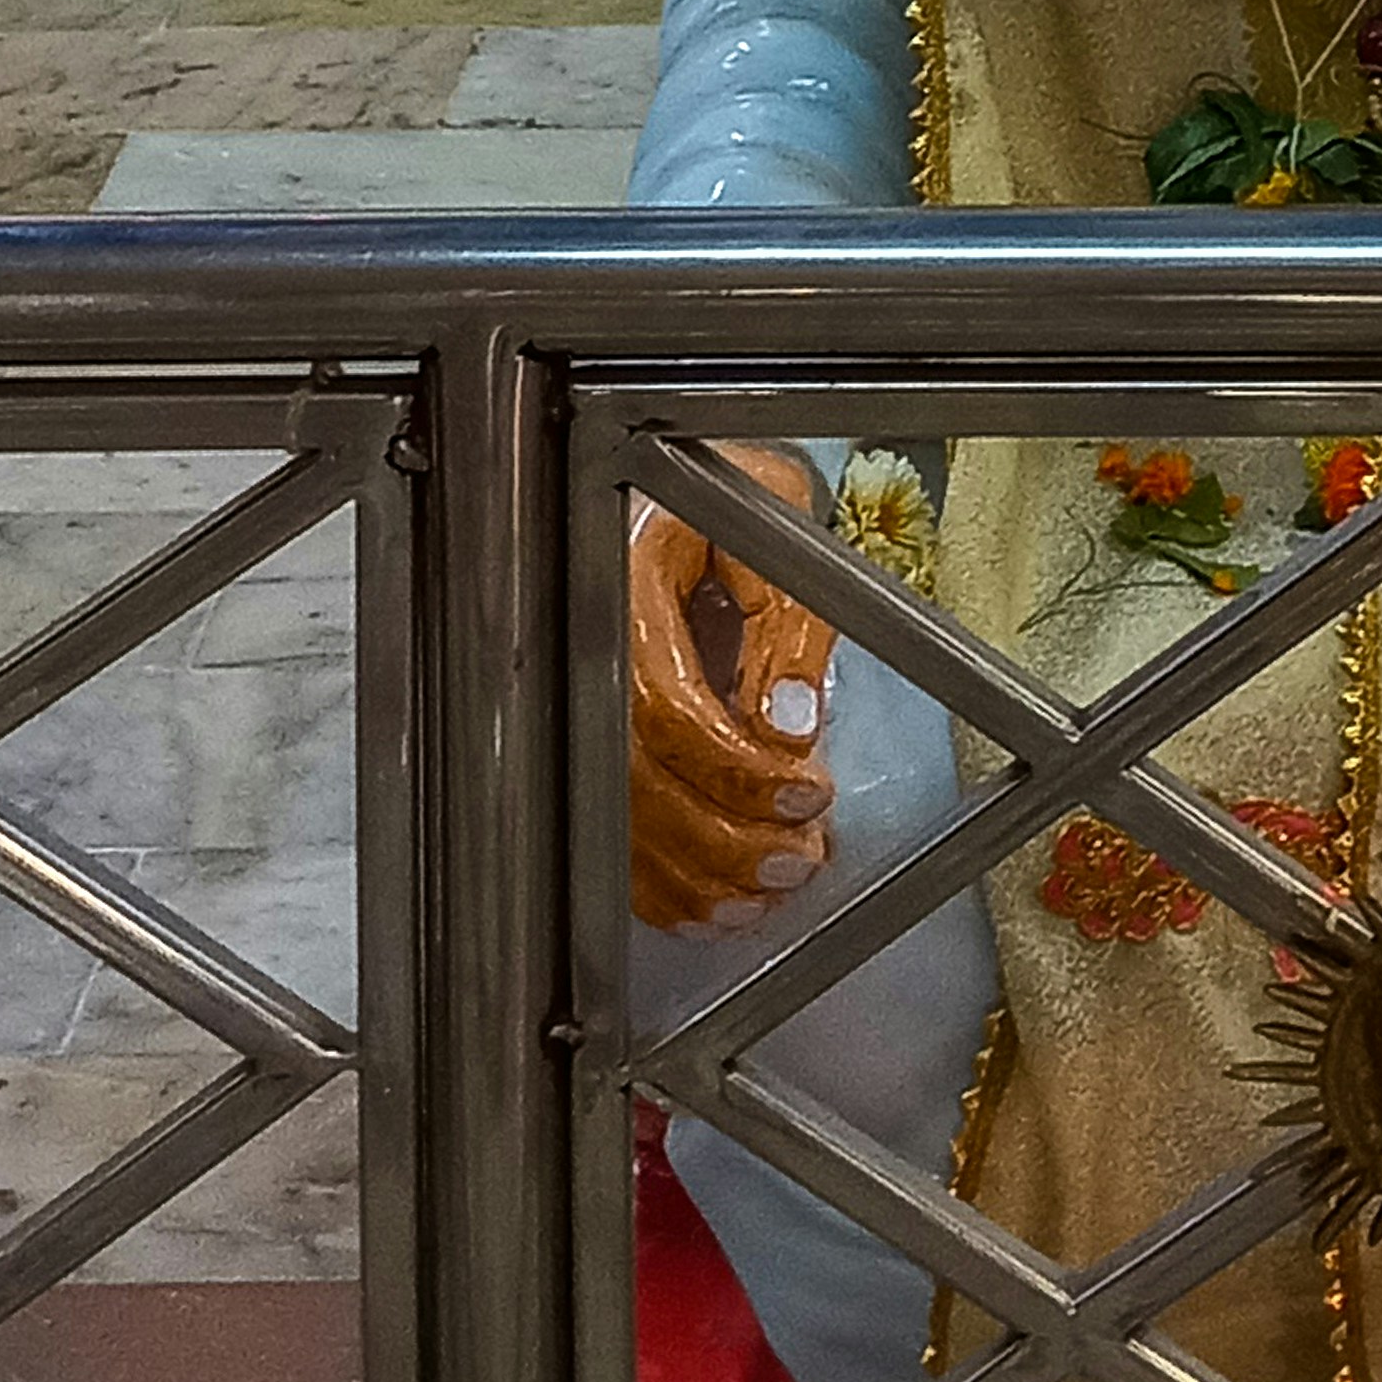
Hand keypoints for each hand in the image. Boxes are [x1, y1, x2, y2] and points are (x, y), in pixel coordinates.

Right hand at [625, 444, 839, 929]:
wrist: (665, 473)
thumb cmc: (724, 487)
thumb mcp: (773, 511)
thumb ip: (787, 615)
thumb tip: (791, 725)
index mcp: (622, 587)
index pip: (661, 703)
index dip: (733, 765)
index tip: (806, 790)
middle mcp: (584, 652)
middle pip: (634, 779)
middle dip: (722, 839)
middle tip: (796, 860)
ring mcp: (575, 700)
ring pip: (617, 821)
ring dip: (698, 876)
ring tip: (770, 891)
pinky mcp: (586, 741)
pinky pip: (608, 836)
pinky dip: (661, 889)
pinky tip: (714, 908)